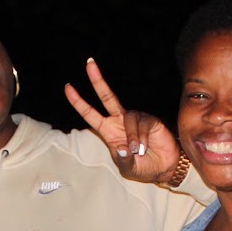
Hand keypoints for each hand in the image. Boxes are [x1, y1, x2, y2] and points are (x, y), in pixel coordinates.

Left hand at [64, 58, 183, 182]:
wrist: (164, 167)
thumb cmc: (143, 167)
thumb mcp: (128, 168)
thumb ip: (123, 160)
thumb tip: (122, 147)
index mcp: (109, 131)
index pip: (90, 114)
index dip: (78, 101)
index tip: (67, 87)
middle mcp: (120, 121)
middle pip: (107, 96)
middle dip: (97, 80)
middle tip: (89, 63)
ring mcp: (135, 119)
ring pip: (128, 118)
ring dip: (132, 137)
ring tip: (137, 151)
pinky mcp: (150, 120)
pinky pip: (142, 123)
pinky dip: (142, 137)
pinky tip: (144, 146)